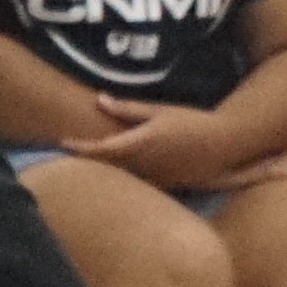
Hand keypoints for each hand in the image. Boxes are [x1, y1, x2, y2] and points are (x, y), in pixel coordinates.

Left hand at [63, 97, 246, 192]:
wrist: (223, 143)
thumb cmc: (191, 121)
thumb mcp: (159, 111)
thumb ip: (128, 109)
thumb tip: (99, 100)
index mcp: (141, 143)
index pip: (103, 149)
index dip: (81, 148)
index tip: (63, 143)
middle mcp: (145, 165)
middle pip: (108, 166)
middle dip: (88, 160)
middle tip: (67, 151)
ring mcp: (155, 179)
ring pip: (122, 176)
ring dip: (106, 171)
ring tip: (87, 162)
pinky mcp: (165, 186)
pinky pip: (139, 183)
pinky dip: (125, 177)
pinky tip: (120, 171)